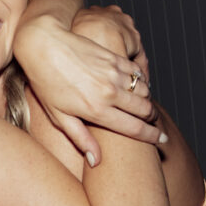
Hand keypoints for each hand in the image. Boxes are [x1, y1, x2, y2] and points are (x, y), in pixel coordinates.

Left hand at [14, 10, 159, 165]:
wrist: (45, 45)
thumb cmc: (46, 82)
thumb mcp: (58, 116)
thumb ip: (80, 138)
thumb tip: (96, 161)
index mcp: (96, 110)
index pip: (134, 128)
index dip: (151, 137)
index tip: (160, 141)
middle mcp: (109, 93)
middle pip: (145, 110)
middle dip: (152, 119)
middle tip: (153, 124)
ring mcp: (114, 74)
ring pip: (144, 92)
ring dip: (147, 101)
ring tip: (143, 107)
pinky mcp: (114, 58)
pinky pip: (137, 73)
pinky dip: (140, 82)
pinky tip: (135, 86)